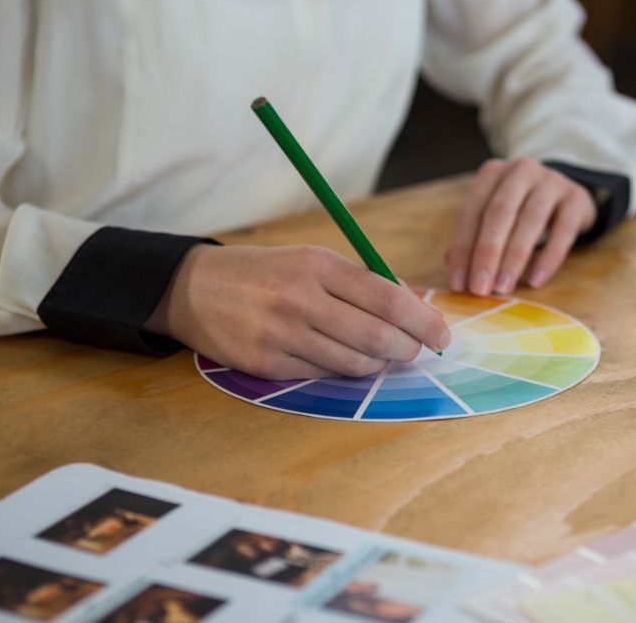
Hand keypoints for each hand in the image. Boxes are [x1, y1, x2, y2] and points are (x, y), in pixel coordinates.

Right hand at [146, 244, 451, 379]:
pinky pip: (322, 375)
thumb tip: (413, 309)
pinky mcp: (266, 364)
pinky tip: (340, 358)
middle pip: (376, 336)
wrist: (193, 288)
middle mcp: (300, 298)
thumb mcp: (310, 260)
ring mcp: (281, 334)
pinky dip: (340, 370)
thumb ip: (358, 282)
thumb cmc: (265, 273)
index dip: (422, 320)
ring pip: (353, 362)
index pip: (386, 297)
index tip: (442, 334)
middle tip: (416, 351)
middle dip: (408, 349)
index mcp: (317, 265)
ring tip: (380, 354)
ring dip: (377, 364)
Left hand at [446, 158, 595, 295]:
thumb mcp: (496, 217)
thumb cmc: (521, 210)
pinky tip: (535, 281)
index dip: (462, 249)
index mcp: (492, 173)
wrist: (567, 195)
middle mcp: (520, 170)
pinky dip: (548, 258)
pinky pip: (563, 230)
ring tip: (503, 288)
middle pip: (499, 213)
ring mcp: (551, 181)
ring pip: (530, 220)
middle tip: (479, 288)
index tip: (457, 283)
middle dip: (486, 254)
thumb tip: (454, 269)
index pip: (471, 212)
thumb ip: (474, 238)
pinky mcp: (576, 198)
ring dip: (514, 258)